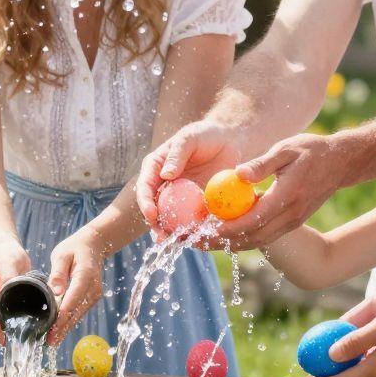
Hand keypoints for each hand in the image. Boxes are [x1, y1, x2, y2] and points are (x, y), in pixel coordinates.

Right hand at [0, 243, 30, 343]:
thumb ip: (9, 277)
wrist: (6, 252)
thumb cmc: (7, 255)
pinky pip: (0, 322)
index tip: (3, 330)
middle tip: (14, 343)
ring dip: (3, 334)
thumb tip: (9, 292)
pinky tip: (19, 336)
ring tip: (18, 342)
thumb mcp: (10, 262)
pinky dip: (7, 329)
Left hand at [45, 227, 111, 345]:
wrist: (94, 245)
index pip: (72, 301)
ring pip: (78, 315)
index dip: (62, 317)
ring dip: (66, 328)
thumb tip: (55, 292)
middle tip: (49, 342)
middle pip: (76, 312)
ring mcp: (94, 295)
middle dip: (62, 328)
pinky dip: (69, 321)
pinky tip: (59, 330)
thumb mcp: (61, 255)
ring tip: (52, 341)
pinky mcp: (91, 298)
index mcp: (85, 277)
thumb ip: (57, 273)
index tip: (52, 329)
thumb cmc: (74, 248)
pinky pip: (79, 312)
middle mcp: (93, 289)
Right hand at [137, 119, 243, 234]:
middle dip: (156, 225)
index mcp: (156, 167)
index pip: (145, 187)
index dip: (146, 202)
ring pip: (172, 218)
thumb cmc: (205, 134)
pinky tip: (197, 238)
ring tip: (178, 242)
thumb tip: (164, 174)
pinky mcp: (197, 204)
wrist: (229, 140)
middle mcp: (164, 184)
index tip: (152, 214)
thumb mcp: (189, 138)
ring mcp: (180, 197)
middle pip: (155, 208)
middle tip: (163, 236)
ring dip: (173, 232)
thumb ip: (176, 154)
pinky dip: (193, 229)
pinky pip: (192, 219)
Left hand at [209, 133, 347, 249]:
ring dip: (229, 245)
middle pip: (251, 239)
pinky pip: (264, 236)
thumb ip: (262, 164)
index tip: (202, 230)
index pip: (252, 220)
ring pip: (257, 242)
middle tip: (194, 241)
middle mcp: (291, 216)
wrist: (340, 163)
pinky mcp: (292, 222)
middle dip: (221, 243)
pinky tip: (223, 233)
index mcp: (288, 197)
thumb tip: (237, 175)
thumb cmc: (311, 150)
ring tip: (202, 242)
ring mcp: (293, 222)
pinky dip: (242, 238)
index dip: (226, 228)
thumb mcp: (286, 149)